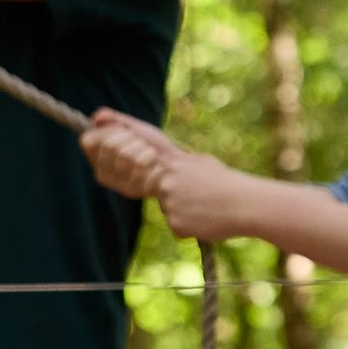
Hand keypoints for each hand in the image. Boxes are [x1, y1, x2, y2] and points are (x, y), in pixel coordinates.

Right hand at [81, 109, 171, 197]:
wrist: (177, 165)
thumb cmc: (154, 146)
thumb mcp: (133, 128)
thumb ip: (114, 120)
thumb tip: (97, 117)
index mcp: (97, 158)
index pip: (88, 141)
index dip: (107, 131)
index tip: (123, 131)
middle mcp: (101, 173)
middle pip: (108, 145)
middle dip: (129, 138)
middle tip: (139, 144)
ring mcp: (115, 183)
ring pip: (124, 154)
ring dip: (142, 147)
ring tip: (149, 155)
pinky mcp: (130, 190)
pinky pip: (139, 163)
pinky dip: (151, 156)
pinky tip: (154, 164)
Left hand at [83, 109, 254, 242]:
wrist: (247, 204)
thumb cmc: (230, 186)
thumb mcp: (203, 166)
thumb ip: (180, 167)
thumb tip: (166, 171)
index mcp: (175, 160)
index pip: (143, 145)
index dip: (123, 133)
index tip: (100, 121)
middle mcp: (167, 176)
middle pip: (152, 186)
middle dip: (173, 193)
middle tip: (195, 195)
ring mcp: (169, 198)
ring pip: (169, 209)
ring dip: (187, 212)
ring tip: (207, 208)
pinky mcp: (175, 220)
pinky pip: (178, 227)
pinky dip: (192, 227)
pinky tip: (207, 220)